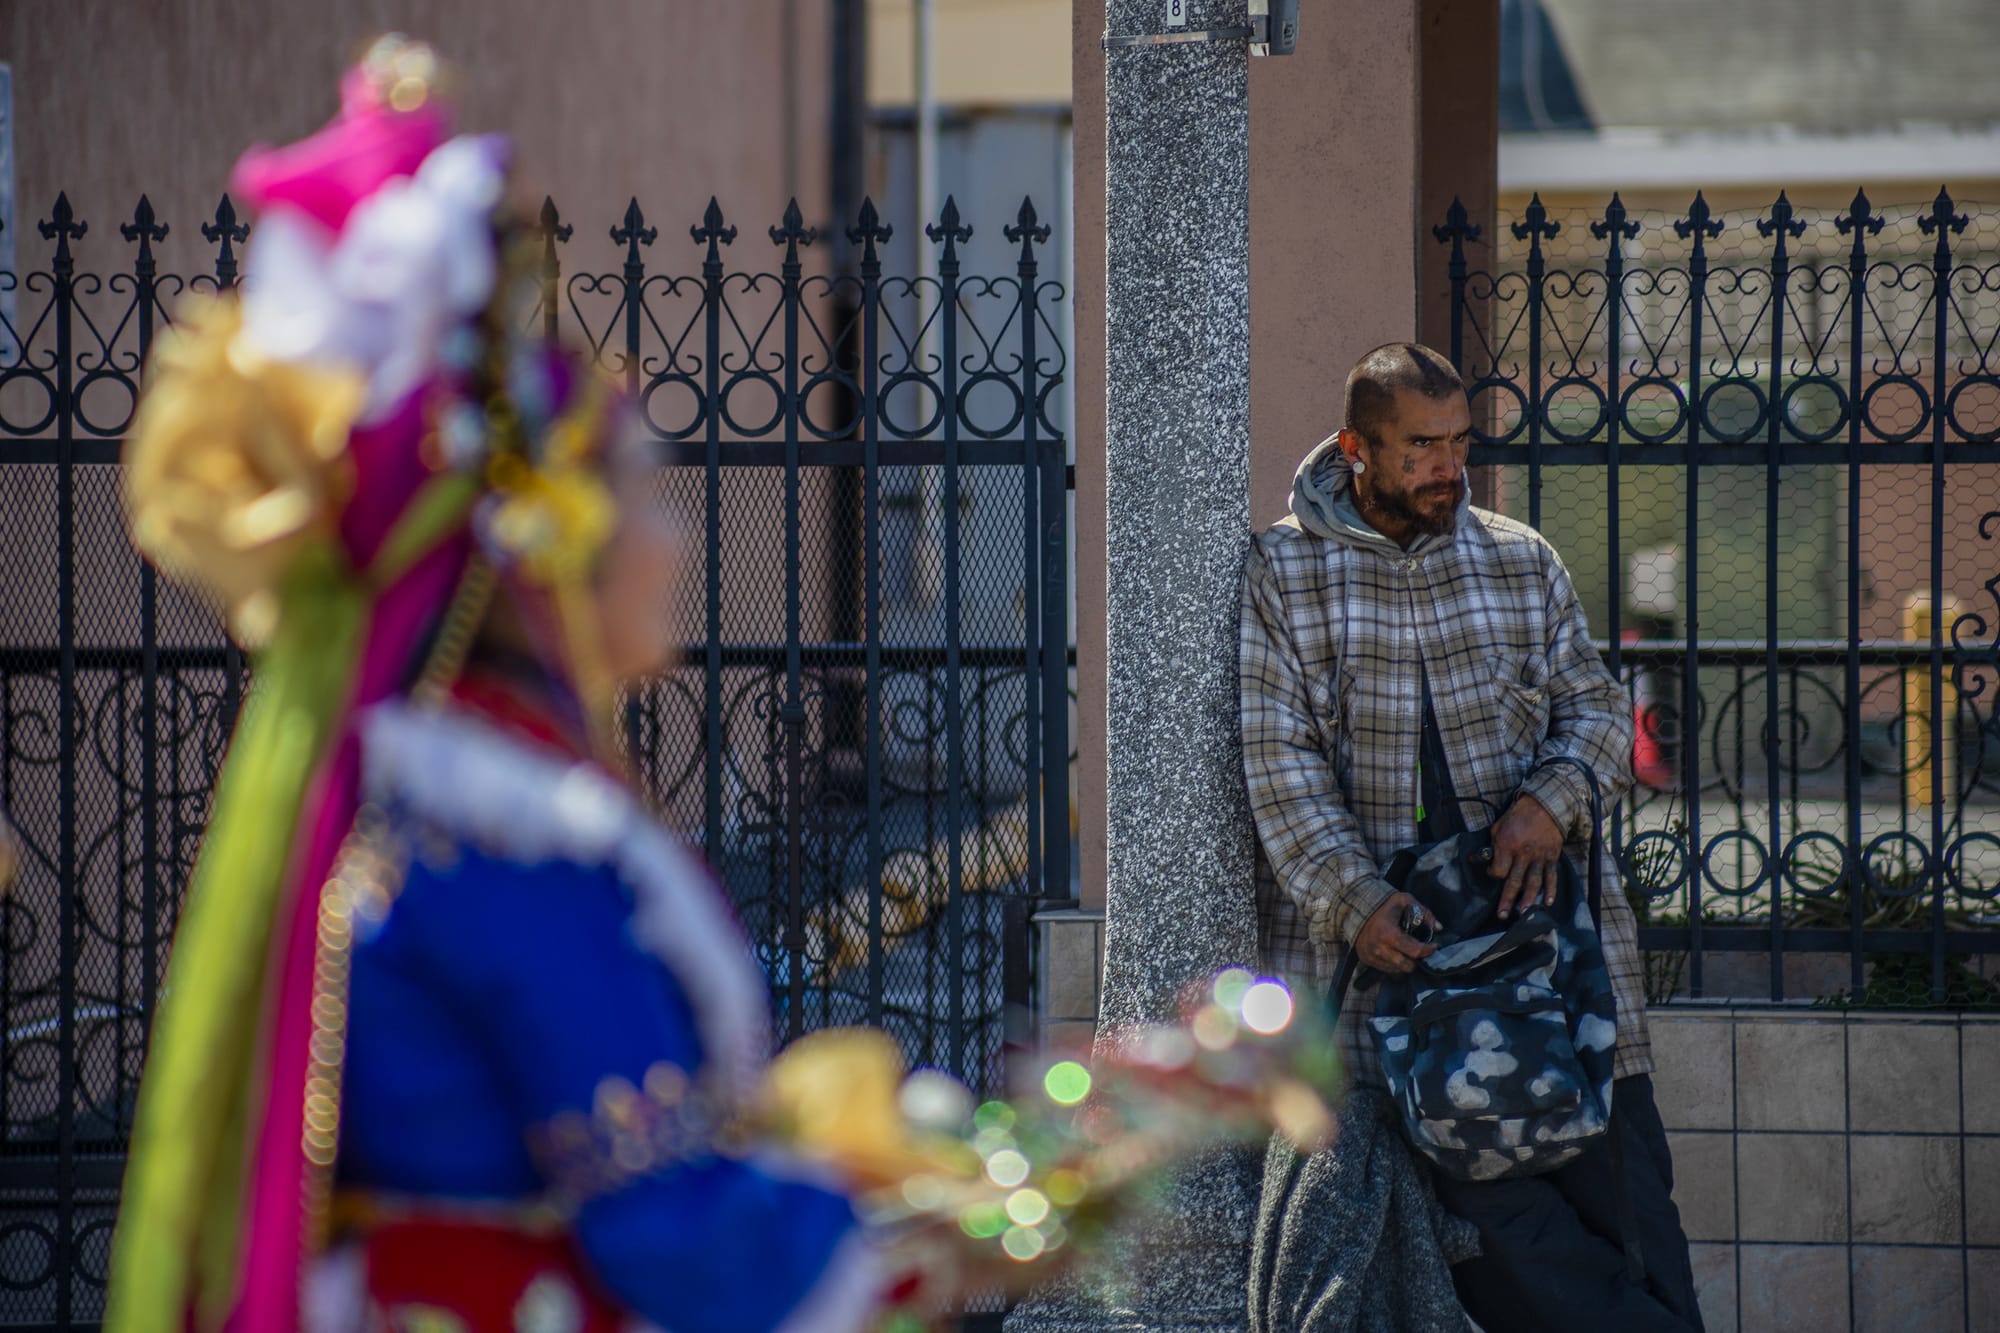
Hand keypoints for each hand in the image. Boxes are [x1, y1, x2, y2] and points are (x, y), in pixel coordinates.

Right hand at [1355, 892, 1436, 974]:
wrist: (1358, 910)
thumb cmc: (1385, 906)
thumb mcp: (1405, 901)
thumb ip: (1424, 913)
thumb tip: (1438, 928)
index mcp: (1388, 933)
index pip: (1414, 951)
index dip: (1428, 950)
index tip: (1434, 945)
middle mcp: (1379, 948)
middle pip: (1408, 966)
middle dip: (1416, 959)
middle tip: (1418, 949)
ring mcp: (1372, 956)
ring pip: (1398, 970)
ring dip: (1406, 962)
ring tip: (1406, 950)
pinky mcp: (1367, 960)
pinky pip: (1387, 970)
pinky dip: (1395, 964)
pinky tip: (1395, 952)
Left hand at [1489, 794, 1563, 918]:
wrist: (1544, 806)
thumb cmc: (1517, 817)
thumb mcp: (1497, 827)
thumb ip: (1491, 846)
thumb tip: (1476, 859)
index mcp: (1508, 845)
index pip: (1499, 869)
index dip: (1493, 874)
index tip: (1493, 874)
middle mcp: (1524, 854)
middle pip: (1515, 881)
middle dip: (1508, 900)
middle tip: (1503, 915)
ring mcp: (1540, 857)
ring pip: (1534, 882)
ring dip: (1529, 899)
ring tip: (1524, 914)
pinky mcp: (1552, 857)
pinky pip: (1551, 876)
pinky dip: (1551, 890)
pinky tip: (1548, 902)